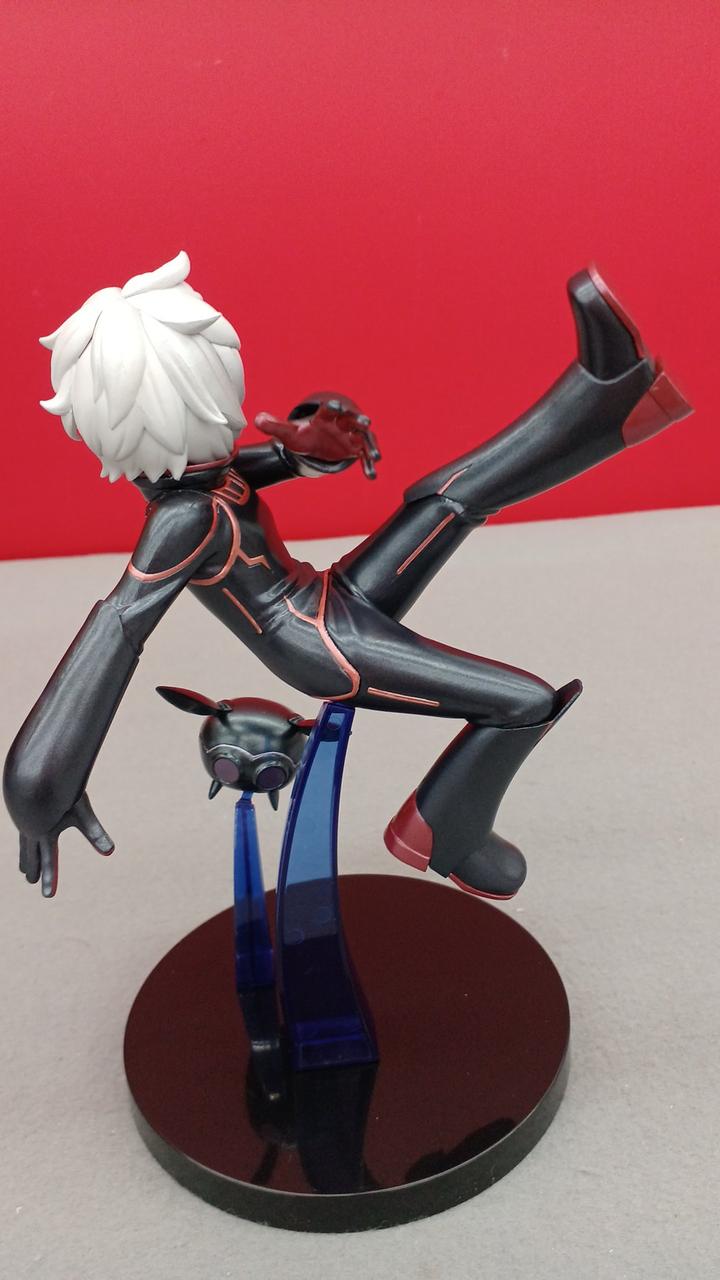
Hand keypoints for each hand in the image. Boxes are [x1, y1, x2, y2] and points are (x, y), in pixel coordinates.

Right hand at [18, 792, 113, 897]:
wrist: (32, 770)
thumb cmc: (59, 790)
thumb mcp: (81, 812)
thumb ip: (95, 832)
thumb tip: (111, 852)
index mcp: (44, 834)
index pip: (49, 862)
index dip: (49, 879)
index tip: (48, 896)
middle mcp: (31, 830)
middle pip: (32, 855)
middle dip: (33, 869)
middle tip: (31, 881)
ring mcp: (23, 818)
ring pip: (23, 842)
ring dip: (25, 856)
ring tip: (23, 867)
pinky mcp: (20, 806)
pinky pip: (22, 825)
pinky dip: (24, 835)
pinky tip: (25, 828)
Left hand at [255, 400, 381, 478]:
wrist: (319, 440)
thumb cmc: (305, 434)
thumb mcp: (289, 433)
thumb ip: (274, 427)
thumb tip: (256, 420)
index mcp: (325, 417)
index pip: (329, 410)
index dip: (333, 408)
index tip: (336, 406)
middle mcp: (341, 423)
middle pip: (352, 419)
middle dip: (359, 421)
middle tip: (366, 422)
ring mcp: (351, 435)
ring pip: (363, 438)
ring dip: (370, 446)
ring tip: (376, 456)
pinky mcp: (356, 448)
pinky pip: (364, 455)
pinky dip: (368, 464)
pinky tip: (371, 475)